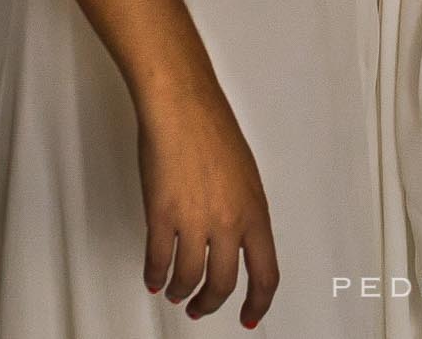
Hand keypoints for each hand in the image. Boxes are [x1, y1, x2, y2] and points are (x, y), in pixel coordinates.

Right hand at [136, 86, 279, 326]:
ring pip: (189, 277)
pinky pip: (158, 261)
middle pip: (223, 283)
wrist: (182, 106)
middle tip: (201, 308)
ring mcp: (195, 221)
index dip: (259, 301)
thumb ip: (242, 211)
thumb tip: (235, 239)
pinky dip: (155, 275)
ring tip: (176, 293)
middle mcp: (229, 221)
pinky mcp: (162, 216)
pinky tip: (154, 278)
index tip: (250, 316)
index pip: (266, 272)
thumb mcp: (245, 176)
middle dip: (211, 303)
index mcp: (256, 211)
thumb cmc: (212, 129)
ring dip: (181, 292)